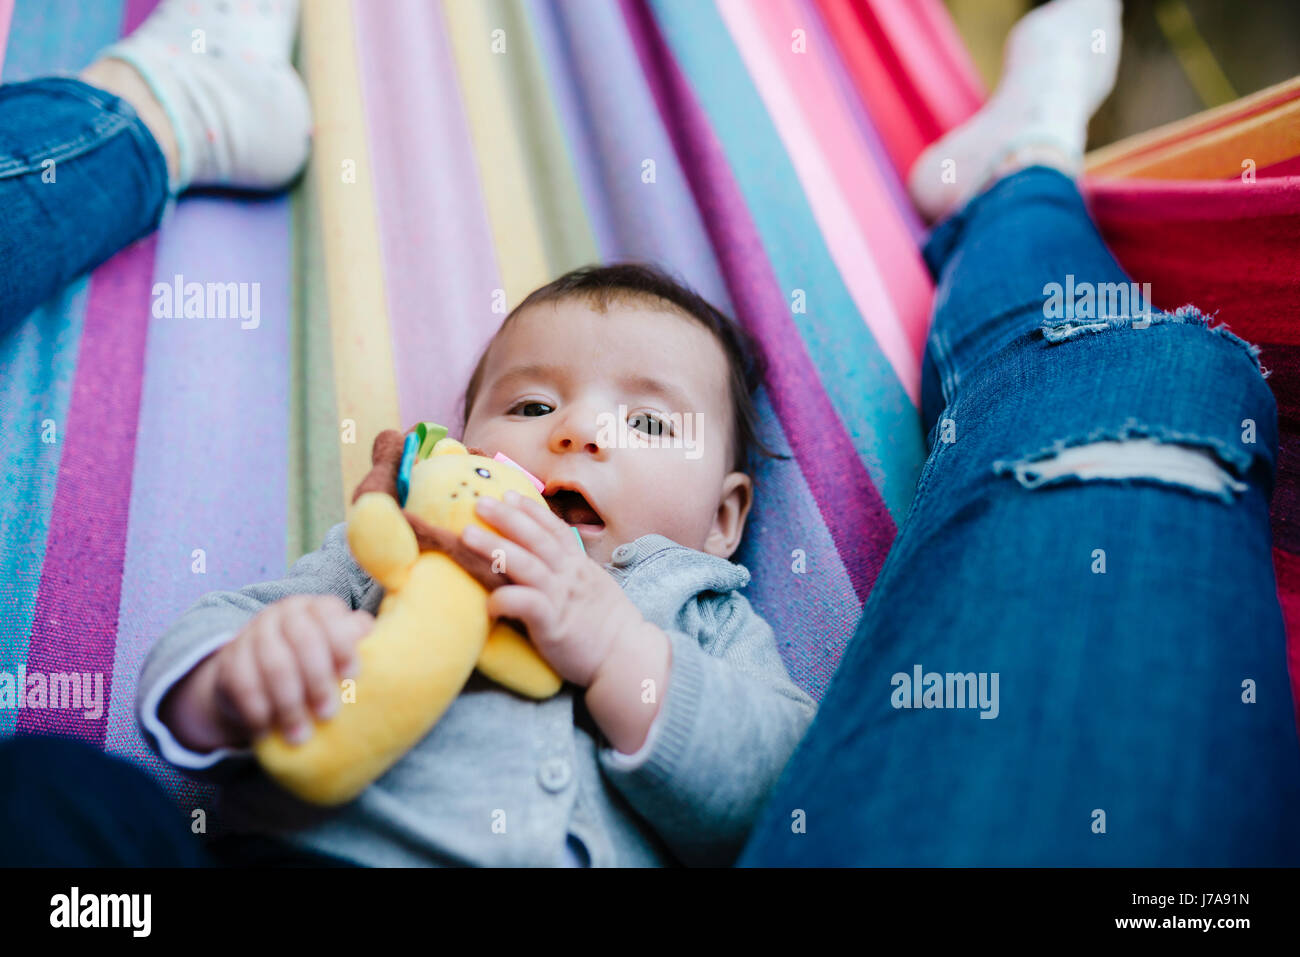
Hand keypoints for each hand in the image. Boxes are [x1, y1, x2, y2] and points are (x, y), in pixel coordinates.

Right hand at [162, 595, 372, 752]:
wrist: (258, 679)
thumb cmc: (316, 666)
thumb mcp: (339, 653)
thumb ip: (361, 646)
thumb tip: (395, 649)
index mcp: (317, 607)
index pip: (331, 617)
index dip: (343, 645)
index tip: (354, 677)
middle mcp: (284, 613)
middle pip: (303, 639)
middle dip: (318, 680)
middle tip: (329, 715)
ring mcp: (254, 633)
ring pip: (273, 663)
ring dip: (289, 703)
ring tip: (301, 735)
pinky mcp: (229, 659)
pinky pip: (242, 682)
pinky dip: (256, 709)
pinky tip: (266, 730)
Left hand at [459, 491, 647, 687]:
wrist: (626, 657)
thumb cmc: (606, 625)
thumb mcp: (593, 587)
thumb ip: (570, 572)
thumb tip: (546, 563)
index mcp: (578, 565)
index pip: (554, 529)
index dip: (530, 511)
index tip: (509, 494)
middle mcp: (569, 575)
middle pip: (535, 538)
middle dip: (507, 517)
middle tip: (480, 502)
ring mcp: (561, 598)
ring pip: (525, 564)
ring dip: (495, 546)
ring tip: (467, 534)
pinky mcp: (553, 624)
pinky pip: (524, 604)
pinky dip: (504, 598)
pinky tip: (486, 601)